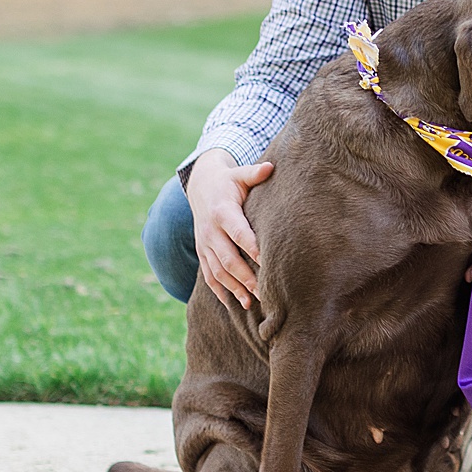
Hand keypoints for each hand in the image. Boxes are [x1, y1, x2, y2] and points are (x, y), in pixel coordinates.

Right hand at [184, 149, 274, 312]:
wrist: (200, 187)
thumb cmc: (228, 182)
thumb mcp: (239, 174)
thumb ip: (254, 173)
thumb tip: (271, 167)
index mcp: (222, 211)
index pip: (239, 233)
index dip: (252, 248)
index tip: (268, 261)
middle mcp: (210, 231)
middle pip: (228, 258)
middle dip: (246, 276)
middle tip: (264, 291)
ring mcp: (204, 244)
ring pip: (218, 271)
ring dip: (235, 288)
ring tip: (252, 303)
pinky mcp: (202, 253)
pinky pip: (209, 276)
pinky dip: (221, 291)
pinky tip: (236, 303)